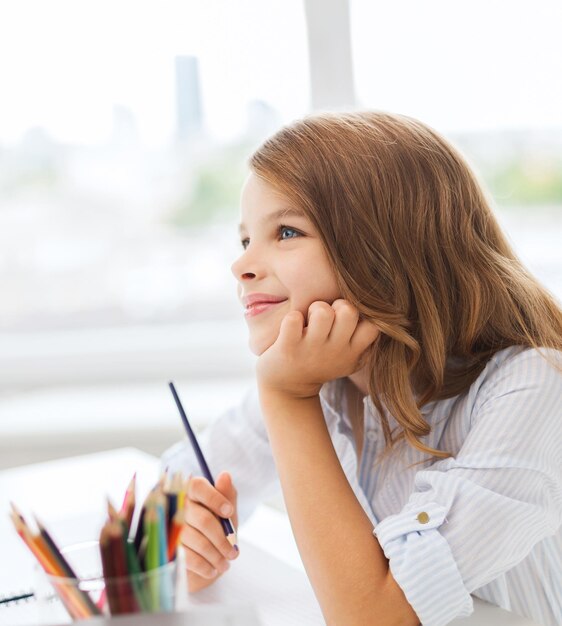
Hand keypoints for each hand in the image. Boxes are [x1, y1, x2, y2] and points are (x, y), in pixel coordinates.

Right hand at [181, 472, 238, 592]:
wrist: (205, 562)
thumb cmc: (218, 532)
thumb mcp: (228, 514)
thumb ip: (227, 495)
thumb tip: (225, 474)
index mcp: (192, 492)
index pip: (198, 486)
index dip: (214, 498)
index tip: (228, 512)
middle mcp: (178, 507)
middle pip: (202, 519)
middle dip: (222, 538)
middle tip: (233, 553)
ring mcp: (170, 528)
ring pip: (196, 540)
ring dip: (215, 555)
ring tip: (225, 564)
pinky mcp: (168, 549)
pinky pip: (188, 557)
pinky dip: (205, 566)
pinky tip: (213, 570)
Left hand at [256, 299, 379, 399]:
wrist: (288, 390)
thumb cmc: (320, 364)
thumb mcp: (347, 360)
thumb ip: (363, 342)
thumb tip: (383, 319)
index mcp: (351, 351)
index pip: (373, 326)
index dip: (363, 314)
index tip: (348, 320)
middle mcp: (334, 351)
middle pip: (349, 311)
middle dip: (337, 305)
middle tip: (326, 317)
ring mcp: (311, 349)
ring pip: (322, 311)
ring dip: (315, 308)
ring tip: (309, 320)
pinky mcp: (288, 348)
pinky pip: (293, 319)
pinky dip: (292, 318)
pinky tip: (291, 327)